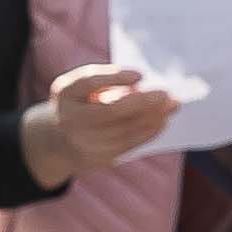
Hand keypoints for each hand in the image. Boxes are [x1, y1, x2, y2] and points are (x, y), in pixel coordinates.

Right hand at [20, 61, 176, 187]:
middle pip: (111, 112)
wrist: (59, 142)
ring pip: (125, 130)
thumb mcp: (80, 86)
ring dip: (153, 117)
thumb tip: (140, 84)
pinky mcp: (100, 158)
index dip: (115, 78)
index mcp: (65, 93)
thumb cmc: (78, 103)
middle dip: (143, 102)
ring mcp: (85, 142)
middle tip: (166, 94)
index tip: (141, 74)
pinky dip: (149, 131)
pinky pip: (129, 144)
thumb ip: (105, 81)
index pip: (89, 83)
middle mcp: (71, 120)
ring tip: (172, 105)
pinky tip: (162, 121)